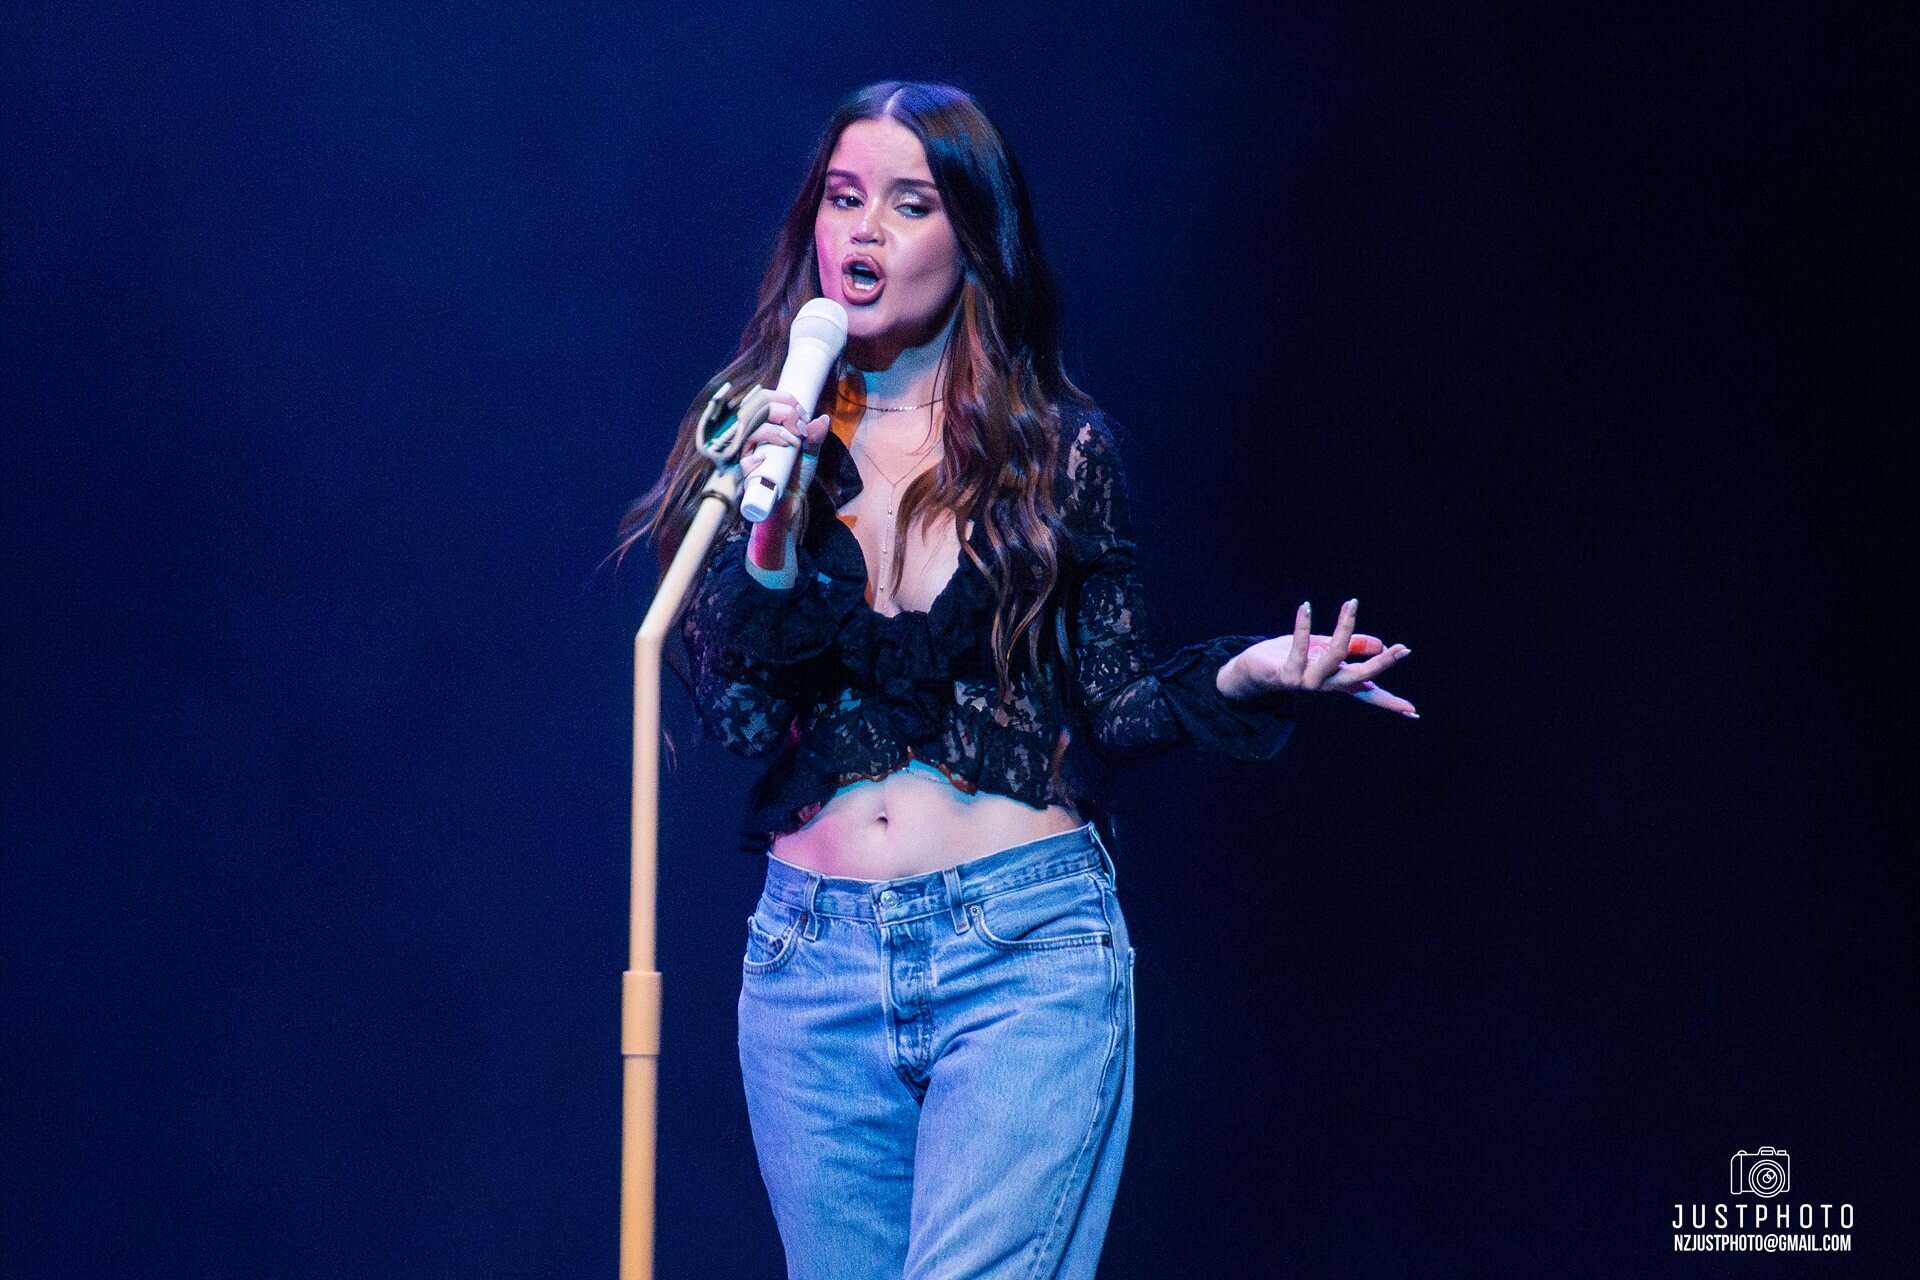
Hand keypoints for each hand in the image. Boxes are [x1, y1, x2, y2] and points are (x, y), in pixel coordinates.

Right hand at [739, 391, 829, 536]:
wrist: (788, 505)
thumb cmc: (794, 476)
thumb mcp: (809, 455)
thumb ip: (815, 437)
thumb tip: (823, 418)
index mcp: (763, 426)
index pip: (763, 399)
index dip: (785, 400)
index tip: (803, 415)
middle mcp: (751, 437)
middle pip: (754, 409)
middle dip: (782, 412)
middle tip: (800, 428)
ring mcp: (746, 454)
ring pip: (748, 431)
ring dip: (772, 431)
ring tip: (791, 442)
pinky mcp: (745, 474)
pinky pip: (744, 461)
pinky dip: (755, 457)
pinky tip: (766, 458)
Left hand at [1216, 598, 1417, 718]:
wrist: (1247, 674)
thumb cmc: (1287, 659)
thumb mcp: (1320, 650)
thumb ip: (1347, 646)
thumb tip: (1378, 643)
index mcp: (1335, 681)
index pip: (1367, 693)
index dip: (1390, 702)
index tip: (1413, 711)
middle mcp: (1324, 685)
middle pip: (1359, 677)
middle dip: (1382, 664)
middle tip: (1404, 649)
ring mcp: (1306, 682)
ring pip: (1334, 656)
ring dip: (1344, 627)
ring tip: (1351, 604)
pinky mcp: (1286, 674)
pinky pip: (1299, 647)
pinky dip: (1303, 626)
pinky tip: (1306, 607)